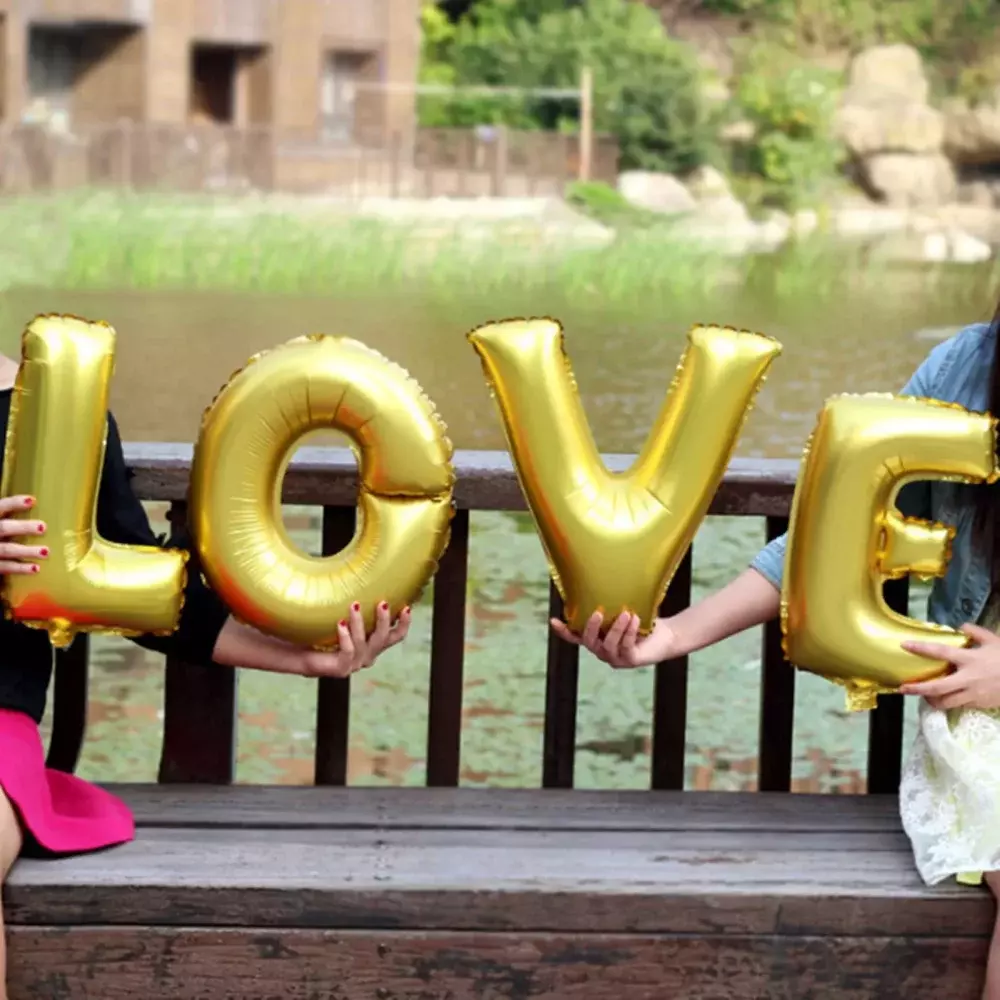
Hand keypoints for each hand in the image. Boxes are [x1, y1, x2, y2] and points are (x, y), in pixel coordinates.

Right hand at [0, 494, 46, 575]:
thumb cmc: (2, 535)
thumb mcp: (4, 523)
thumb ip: (15, 518)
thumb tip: (42, 505)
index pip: (1, 507)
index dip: (14, 503)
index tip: (32, 500)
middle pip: (4, 528)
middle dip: (23, 527)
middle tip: (43, 527)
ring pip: (7, 549)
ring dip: (27, 551)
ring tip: (46, 552)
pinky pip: (5, 567)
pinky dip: (20, 568)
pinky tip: (36, 568)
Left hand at [298, 602, 411, 678]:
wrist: (299, 654)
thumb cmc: (322, 632)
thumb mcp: (344, 617)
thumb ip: (356, 606)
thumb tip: (362, 574)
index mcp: (373, 645)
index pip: (396, 636)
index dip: (404, 623)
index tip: (406, 607)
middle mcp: (367, 656)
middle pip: (383, 639)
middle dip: (384, 620)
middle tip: (382, 603)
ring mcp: (355, 664)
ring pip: (364, 643)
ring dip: (360, 623)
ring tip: (353, 605)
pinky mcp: (341, 669)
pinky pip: (348, 651)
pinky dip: (345, 636)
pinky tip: (340, 623)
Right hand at [550, 610, 680, 668]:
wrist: (665, 636)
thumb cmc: (641, 621)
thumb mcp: (622, 611)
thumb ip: (610, 605)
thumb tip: (600, 579)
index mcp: (597, 639)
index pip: (575, 637)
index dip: (564, 631)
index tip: (553, 620)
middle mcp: (602, 650)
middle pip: (589, 642)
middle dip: (591, 627)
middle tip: (598, 612)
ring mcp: (615, 658)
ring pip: (608, 644)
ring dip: (616, 628)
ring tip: (626, 613)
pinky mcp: (630, 660)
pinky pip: (625, 647)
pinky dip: (629, 632)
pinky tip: (635, 620)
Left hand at [900, 624, 999, 709]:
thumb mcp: (994, 640)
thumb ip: (976, 632)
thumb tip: (961, 627)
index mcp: (970, 659)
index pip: (940, 651)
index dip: (921, 648)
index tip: (904, 645)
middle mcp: (968, 678)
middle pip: (937, 687)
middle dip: (917, 689)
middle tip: (902, 688)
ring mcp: (973, 694)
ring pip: (945, 702)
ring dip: (931, 699)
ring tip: (923, 695)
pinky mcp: (978, 705)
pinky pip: (958, 705)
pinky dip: (947, 702)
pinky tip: (943, 698)